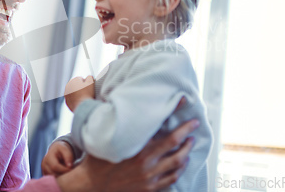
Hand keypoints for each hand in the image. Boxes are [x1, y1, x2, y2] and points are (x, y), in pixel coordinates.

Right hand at [41, 141, 74, 176]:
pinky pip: (51, 179)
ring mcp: (43, 169)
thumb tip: (69, 166)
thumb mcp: (65, 149)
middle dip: (62, 174)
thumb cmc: (61, 150)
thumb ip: (68, 156)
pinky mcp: (45, 173)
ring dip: (60, 177)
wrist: (56, 150)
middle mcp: (44, 163)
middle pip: (53, 173)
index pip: (55, 166)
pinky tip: (62, 174)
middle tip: (69, 172)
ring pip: (52, 178)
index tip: (71, 169)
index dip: (63, 169)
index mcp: (48, 156)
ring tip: (66, 172)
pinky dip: (57, 178)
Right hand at [57, 97, 197, 191]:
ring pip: (176, 162)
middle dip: (186, 131)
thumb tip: (115, 101)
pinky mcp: (149, 188)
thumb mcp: (103, 136)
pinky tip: (182, 162)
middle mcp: (145, 161)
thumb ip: (113, 121)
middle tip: (194, 122)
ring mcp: (149, 176)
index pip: (159, 124)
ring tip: (191, 142)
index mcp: (135, 145)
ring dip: (186, 151)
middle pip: (174, 143)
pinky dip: (180, 170)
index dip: (173, 110)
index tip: (183, 100)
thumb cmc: (97, 159)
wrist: (90, 186)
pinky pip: (171, 179)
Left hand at [64, 76, 94, 111]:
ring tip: (85, 98)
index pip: (80, 79)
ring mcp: (67, 95)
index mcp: (73, 81)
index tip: (89, 87)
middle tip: (87, 92)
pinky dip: (76, 100)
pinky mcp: (67, 103)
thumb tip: (88, 78)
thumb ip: (89, 77)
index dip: (86, 83)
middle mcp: (68, 87)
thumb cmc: (87, 94)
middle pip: (76, 86)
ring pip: (74, 93)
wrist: (83, 107)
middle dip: (81, 88)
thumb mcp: (91, 82)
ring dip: (78, 94)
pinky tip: (82, 102)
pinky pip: (73, 100)